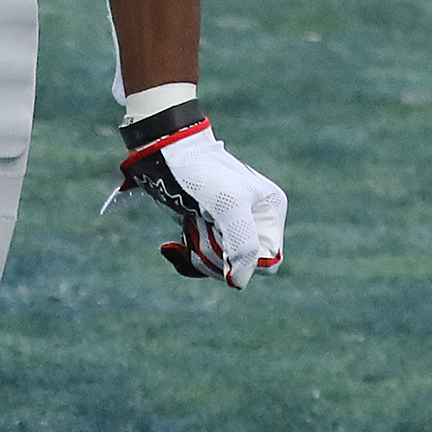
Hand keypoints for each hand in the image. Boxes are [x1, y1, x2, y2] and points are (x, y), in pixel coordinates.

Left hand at [102, 119, 286, 289]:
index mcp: (269, 212)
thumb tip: (239, 282)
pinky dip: (185, 258)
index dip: (240, 261)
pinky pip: (200, 259)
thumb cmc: (198, 170)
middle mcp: (253, 219)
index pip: (266, 261)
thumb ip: (243, 243)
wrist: (161, 149)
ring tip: (186, 225)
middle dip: (214, 255)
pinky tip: (171, 247)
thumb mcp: (227, 204)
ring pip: (218, 265)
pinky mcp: (203, 226)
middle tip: (196, 226)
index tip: (218, 241)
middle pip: (240, 265)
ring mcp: (227, 224)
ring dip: (197, 253)